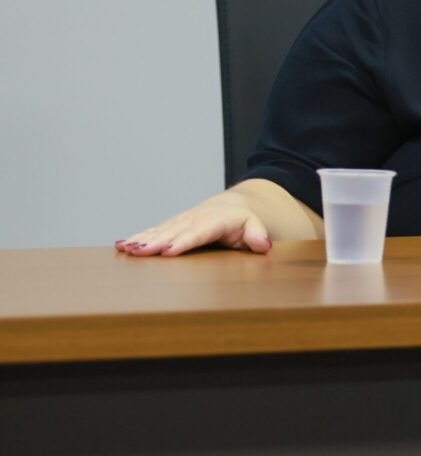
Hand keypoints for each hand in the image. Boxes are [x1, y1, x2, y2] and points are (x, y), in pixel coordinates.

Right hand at [114, 189, 272, 256]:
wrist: (234, 204)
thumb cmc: (245, 220)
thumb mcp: (256, 225)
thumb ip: (258, 234)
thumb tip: (263, 244)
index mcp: (217, 220)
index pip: (199, 232)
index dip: (184, 241)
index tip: (169, 251)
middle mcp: (196, 218)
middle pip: (174, 231)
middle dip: (156, 241)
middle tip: (138, 251)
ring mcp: (182, 221)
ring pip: (161, 230)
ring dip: (142, 239)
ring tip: (125, 248)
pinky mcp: (173, 225)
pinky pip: (155, 231)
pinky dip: (138, 237)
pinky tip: (122, 245)